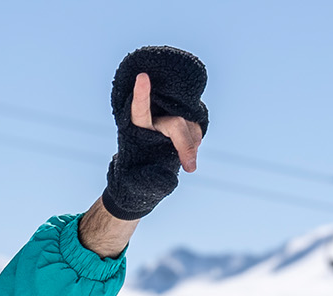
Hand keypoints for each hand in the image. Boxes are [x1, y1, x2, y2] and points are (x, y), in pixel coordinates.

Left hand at [100, 45, 208, 222]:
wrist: (141, 171)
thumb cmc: (136, 176)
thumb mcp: (140, 182)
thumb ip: (157, 177)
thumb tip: (189, 168)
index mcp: (135, 128)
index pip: (138, 110)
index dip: (141, 94)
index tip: (142, 77)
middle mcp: (152, 117)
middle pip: (175, 124)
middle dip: (185, 145)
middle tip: (191, 168)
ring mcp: (167, 115)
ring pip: (189, 124)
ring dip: (193, 143)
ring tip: (187, 162)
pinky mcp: (180, 118)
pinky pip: (196, 125)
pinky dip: (197, 138)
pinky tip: (192, 149)